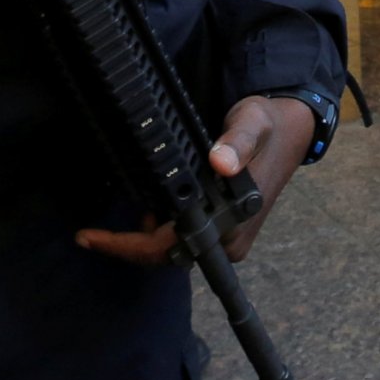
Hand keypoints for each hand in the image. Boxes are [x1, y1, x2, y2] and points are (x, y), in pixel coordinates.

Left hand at [75, 94, 316, 266]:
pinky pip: (183, 239)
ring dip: (142, 239)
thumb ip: (238, 141)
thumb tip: (220, 161)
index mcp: (233, 221)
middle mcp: (230, 238)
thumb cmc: (267, 126)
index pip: (171, 247)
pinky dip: (159, 230)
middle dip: (128, 246)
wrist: (288, 130)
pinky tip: (146, 210)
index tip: (94, 238)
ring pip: (173, 249)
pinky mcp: (223, 229)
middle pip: (167, 255)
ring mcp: (227, 237)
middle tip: (91, 234)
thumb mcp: (253, 123)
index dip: (129, 246)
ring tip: (110, 225)